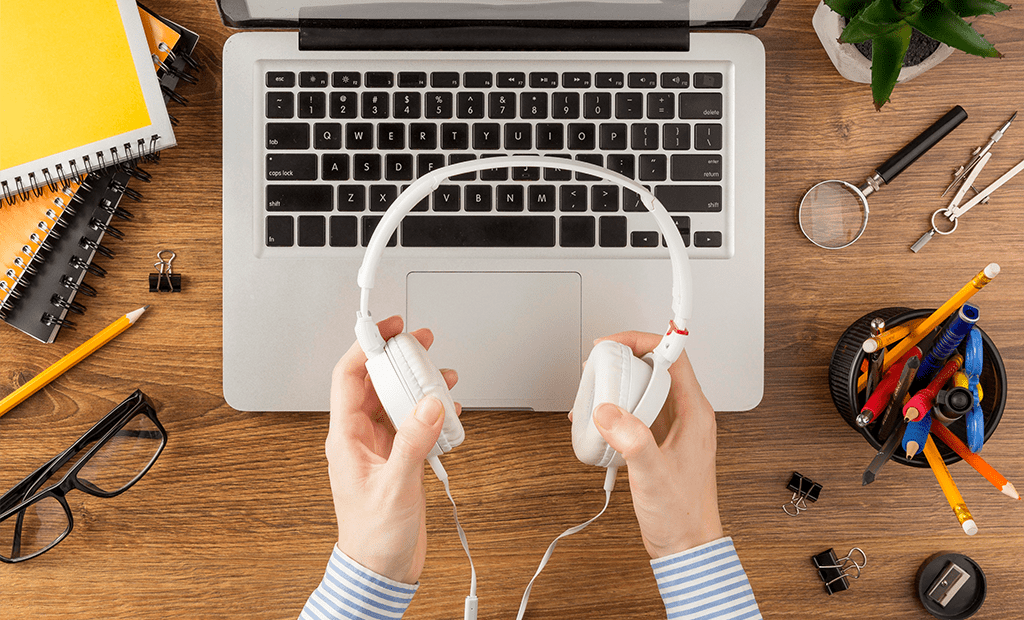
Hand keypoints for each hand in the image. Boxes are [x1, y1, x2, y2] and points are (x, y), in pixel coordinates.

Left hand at [326, 315, 460, 582]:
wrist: (382, 570)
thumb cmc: (374, 536)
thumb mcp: (395, 485)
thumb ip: (413, 442)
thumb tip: (429, 404)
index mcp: (346, 438)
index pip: (349, 377)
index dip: (366, 347)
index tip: (387, 328)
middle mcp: (360, 438)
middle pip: (376, 383)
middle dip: (398, 359)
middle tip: (421, 343)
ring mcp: (380, 447)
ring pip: (396, 401)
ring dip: (419, 386)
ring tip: (443, 376)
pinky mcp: (399, 459)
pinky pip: (413, 423)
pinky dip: (431, 413)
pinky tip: (447, 413)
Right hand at [581, 331, 722, 558]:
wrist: (686, 547)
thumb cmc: (682, 515)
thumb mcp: (653, 475)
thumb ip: (632, 440)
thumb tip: (608, 410)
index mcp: (695, 414)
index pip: (674, 358)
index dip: (644, 342)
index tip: (616, 344)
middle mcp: (687, 417)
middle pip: (656, 369)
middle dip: (624, 361)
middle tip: (598, 366)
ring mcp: (673, 430)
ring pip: (645, 390)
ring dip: (618, 387)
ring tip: (594, 392)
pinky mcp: (660, 444)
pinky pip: (637, 414)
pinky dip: (617, 411)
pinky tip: (598, 424)